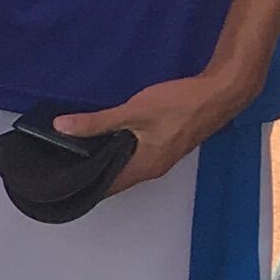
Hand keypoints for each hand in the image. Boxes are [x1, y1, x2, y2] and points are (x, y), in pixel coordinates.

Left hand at [58, 70, 255, 192]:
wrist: (222, 91)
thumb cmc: (183, 104)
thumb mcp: (134, 112)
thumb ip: (97, 123)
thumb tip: (61, 128)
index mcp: (144, 167)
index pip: (105, 187)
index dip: (81, 184)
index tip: (57, 178)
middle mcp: (153, 168)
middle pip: (114, 177)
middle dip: (89, 171)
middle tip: (60, 161)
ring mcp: (162, 156)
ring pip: (125, 164)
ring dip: (104, 158)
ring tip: (75, 149)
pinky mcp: (167, 143)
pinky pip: (136, 153)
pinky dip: (118, 148)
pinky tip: (106, 135)